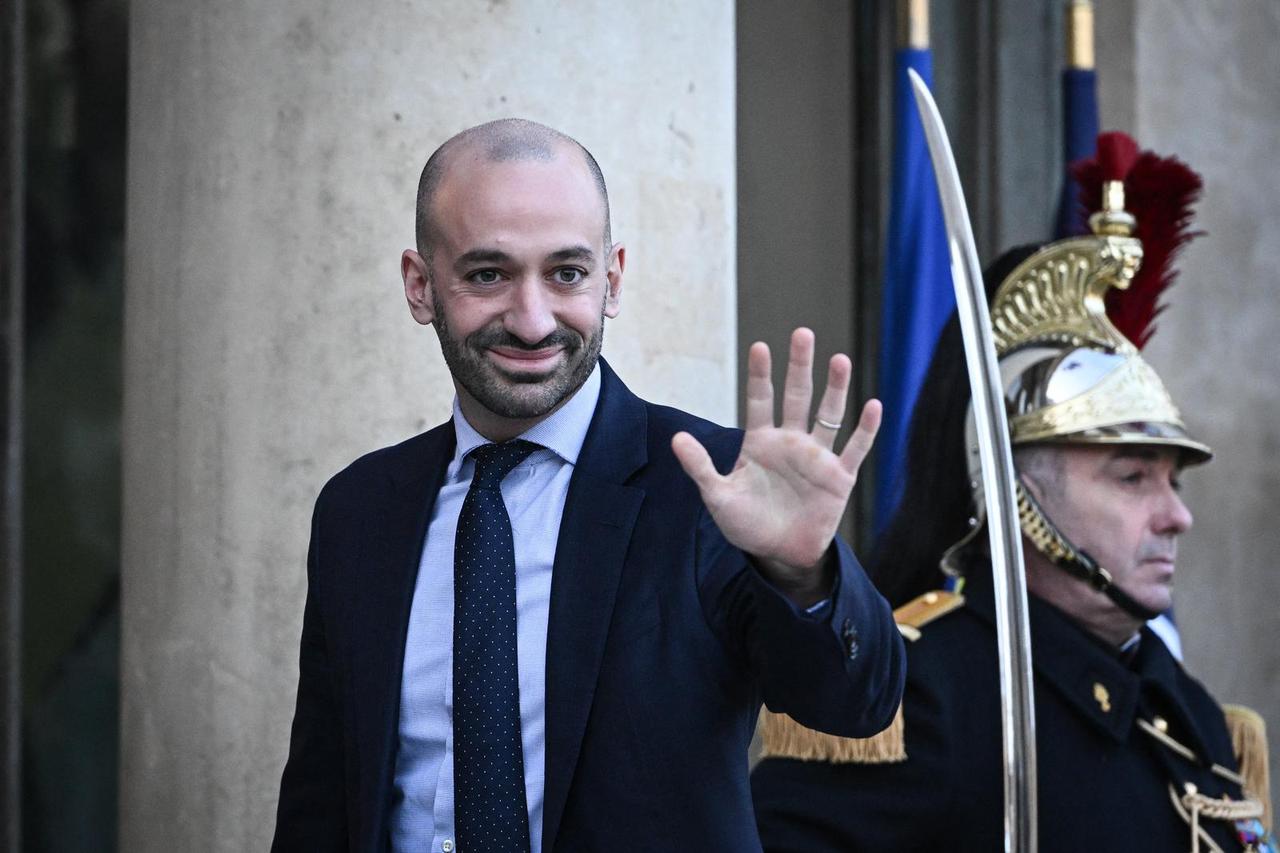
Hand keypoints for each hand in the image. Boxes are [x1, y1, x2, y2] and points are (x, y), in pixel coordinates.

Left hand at [672, 328, 880, 605]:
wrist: (779, 555)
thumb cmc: (746, 524)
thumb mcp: (718, 496)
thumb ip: (700, 466)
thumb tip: (676, 438)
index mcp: (760, 442)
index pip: (760, 400)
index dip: (760, 375)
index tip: (760, 347)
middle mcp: (791, 442)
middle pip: (797, 396)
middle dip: (799, 367)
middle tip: (802, 334)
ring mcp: (817, 457)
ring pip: (829, 415)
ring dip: (836, 388)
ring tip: (839, 359)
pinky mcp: (840, 477)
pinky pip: (855, 449)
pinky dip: (865, 429)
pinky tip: (873, 405)